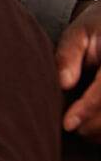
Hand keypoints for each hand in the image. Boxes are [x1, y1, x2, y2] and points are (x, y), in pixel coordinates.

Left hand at [58, 0, 100, 139]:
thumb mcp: (78, 34)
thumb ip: (69, 55)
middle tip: (66, 123)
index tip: (67, 124)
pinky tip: (90, 126)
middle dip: (90, 124)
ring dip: (98, 131)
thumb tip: (64, 83)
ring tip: (77, 123)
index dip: (87, 108)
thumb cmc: (96, 29)